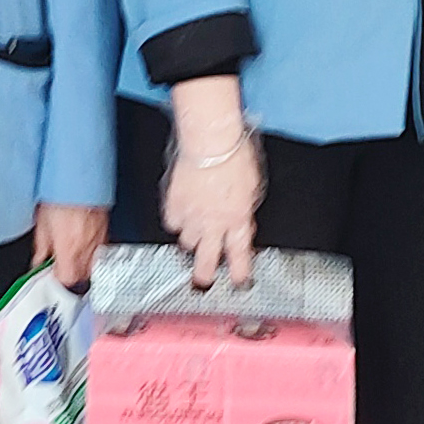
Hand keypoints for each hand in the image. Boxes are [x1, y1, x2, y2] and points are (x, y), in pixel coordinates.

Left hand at [36, 201, 109, 288]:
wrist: (78, 180)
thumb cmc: (62, 197)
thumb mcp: (42, 223)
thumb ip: (41, 246)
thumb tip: (39, 259)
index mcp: (68, 248)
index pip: (66, 279)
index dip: (58, 279)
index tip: (52, 273)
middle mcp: (85, 247)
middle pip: (81, 276)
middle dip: (71, 274)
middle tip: (61, 265)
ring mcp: (98, 240)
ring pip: (93, 265)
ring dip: (82, 265)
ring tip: (72, 256)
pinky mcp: (105, 231)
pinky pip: (101, 251)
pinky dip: (93, 253)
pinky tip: (84, 244)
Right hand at [164, 76, 259, 287]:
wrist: (209, 142)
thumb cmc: (233, 156)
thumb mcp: (251, 187)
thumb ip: (244, 208)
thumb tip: (241, 218)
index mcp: (237, 219)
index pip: (239, 254)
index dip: (240, 272)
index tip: (240, 280)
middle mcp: (213, 223)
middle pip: (206, 261)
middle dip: (205, 275)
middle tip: (203, 281)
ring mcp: (191, 216)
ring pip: (187, 242)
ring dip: (192, 239)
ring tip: (195, 233)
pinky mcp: (174, 205)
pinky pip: (173, 222)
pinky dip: (177, 220)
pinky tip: (181, 214)